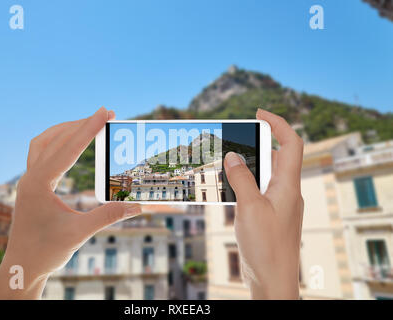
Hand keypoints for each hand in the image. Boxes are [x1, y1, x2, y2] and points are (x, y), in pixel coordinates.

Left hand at [0, 107, 140, 298]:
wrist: (22, 267)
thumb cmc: (45, 252)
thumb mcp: (79, 233)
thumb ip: (108, 216)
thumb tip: (137, 206)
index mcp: (38, 184)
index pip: (68, 149)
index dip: (89, 129)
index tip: (105, 112)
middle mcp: (30, 177)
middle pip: (55, 139)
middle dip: (81, 125)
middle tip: (105, 114)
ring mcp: (29, 180)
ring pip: (44, 142)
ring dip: (66, 130)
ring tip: (88, 123)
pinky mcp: (32, 185)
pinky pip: (41, 153)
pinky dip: (58, 142)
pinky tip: (70, 144)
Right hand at [224, 109, 303, 299]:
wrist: (273, 279)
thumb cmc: (266, 246)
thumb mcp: (249, 207)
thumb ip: (241, 178)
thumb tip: (233, 155)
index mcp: (288, 185)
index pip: (291, 143)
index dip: (278, 123)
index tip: (259, 113)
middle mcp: (287, 191)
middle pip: (276, 156)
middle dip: (257, 144)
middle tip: (234, 139)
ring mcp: (279, 204)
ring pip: (265, 175)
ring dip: (248, 166)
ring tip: (225, 163)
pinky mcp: (270, 215)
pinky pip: (258, 191)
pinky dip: (245, 184)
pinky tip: (228, 188)